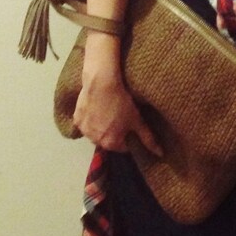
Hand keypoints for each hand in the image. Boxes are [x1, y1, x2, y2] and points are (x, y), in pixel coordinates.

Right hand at [73, 40, 163, 156]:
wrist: (101, 82)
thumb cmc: (121, 102)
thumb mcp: (137, 120)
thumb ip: (148, 139)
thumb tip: (160, 154)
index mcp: (110, 144)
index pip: (123, 147)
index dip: (128, 136)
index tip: (129, 124)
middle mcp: (95, 141)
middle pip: (108, 140)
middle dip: (113, 133)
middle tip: (117, 116)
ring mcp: (84, 131)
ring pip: (95, 133)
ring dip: (100, 127)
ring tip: (107, 112)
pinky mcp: (76, 119)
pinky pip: (85, 124)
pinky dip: (90, 120)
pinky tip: (96, 109)